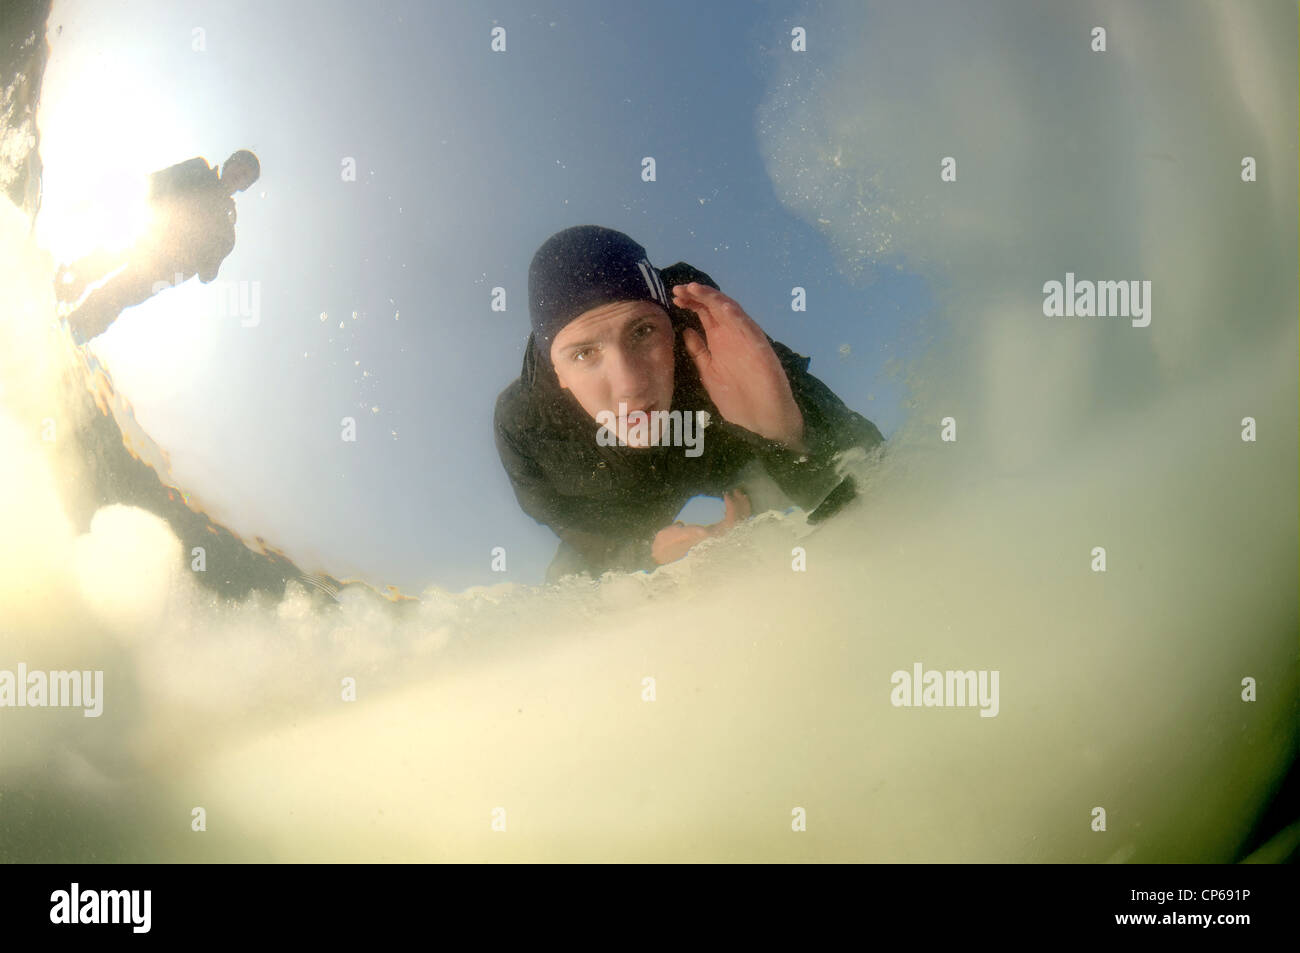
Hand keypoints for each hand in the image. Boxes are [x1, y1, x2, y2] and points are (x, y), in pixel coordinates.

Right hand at [651, 489, 751, 564]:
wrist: (663, 553)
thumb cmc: (668, 544)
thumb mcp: (673, 537)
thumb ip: (688, 533)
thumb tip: (704, 532)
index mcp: (711, 539)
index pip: (730, 524)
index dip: (732, 509)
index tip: (726, 495)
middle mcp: (717, 538)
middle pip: (739, 522)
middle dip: (741, 506)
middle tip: (736, 491)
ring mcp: (717, 535)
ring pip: (737, 522)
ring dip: (740, 507)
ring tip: (737, 493)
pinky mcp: (714, 532)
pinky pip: (730, 521)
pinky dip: (734, 510)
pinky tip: (729, 500)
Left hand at [672, 282, 806, 451]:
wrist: (764, 418)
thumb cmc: (739, 398)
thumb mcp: (709, 372)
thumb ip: (699, 352)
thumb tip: (686, 331)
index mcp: (719, 340)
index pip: (704, 314)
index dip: (690, 302)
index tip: (674, 297)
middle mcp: (732, 334)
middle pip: (713, 307)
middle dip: (695, 295)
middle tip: (678, 289)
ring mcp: (745, 338)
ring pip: (728, 310)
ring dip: (712, 298)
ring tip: (694, 288)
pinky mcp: (758, 346)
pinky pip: (747, 327)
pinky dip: (735, 315)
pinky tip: (722, 306)